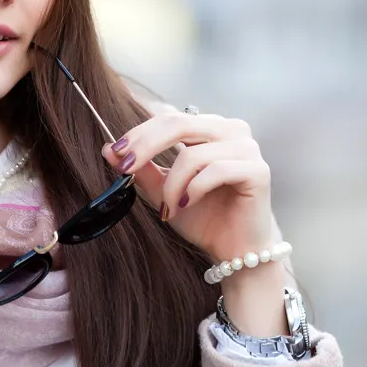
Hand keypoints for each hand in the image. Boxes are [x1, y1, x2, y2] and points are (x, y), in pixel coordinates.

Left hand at [102, 109, 275, 267]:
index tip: (116, 150)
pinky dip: (193, 190)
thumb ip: (142, 169)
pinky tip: (185, 205)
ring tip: (167, 208)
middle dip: (145, 146)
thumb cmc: (203, 218)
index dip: (140, 131)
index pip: (169, 116)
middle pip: (178, 123)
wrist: (234, 250)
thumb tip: (108, 149)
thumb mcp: (164, 192)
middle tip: (125, 168)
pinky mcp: (258, 170)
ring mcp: (247, 148)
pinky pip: (216, 171)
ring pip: (193, 154)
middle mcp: (231, 130)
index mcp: (209, 128)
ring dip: (172, 185)